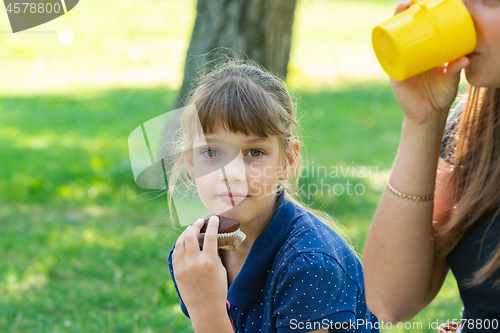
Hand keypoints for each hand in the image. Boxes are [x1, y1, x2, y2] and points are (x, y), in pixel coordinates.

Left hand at [171, 216, 227, 318]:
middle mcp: (194, 262)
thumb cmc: (218, 290)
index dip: (213, 225)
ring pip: (181, 242)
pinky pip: (175, 253)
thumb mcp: (220, 270)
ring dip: (186, 233)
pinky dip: (180, 245)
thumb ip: (214, 255)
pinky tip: (183, 241)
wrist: (206, 309)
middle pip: (191, 235)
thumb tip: (209, 242)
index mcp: (209, 261)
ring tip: (191, 229)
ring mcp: (183, 267)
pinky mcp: (176, 272)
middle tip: (200, 221)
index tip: (214, 219)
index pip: (210, 236)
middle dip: (196, 225)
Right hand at [390, 0, 469, 125]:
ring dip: (391, 25)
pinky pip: (386, 60)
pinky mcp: (394, 74)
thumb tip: (465, 57)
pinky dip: (384, 48)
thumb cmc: (439, 95)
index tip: (421, 4)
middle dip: (402, 14)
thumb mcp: (450, 79)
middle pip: (401, 31)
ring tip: (399, 14)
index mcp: (421, 53)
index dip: (416, 16)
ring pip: (392, 41)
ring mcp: (399, 64)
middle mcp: (407, 56)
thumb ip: (456, 68)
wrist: (428, 115)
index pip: (416, 30)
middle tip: (409, 4)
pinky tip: (383, 37)